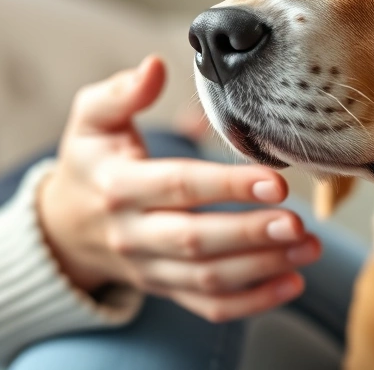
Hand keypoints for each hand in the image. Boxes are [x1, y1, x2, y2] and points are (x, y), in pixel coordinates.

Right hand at [38, 56, 320, 321]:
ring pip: (208, 278)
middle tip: (298, 223)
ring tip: (309, 247)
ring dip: (263, 267)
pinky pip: (209, 307)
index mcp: (118, 185)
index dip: (227, 187)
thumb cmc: (91, 161)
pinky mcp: (166, 289)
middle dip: (250, 234)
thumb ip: (122, 92)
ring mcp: (149, 268)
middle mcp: (132, 234)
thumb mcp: (91, 120)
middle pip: (195, 241)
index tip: (275, 181)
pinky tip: (292, 282)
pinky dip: (253, 301)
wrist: (64, 226)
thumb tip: (154, 66)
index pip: (178, 186)